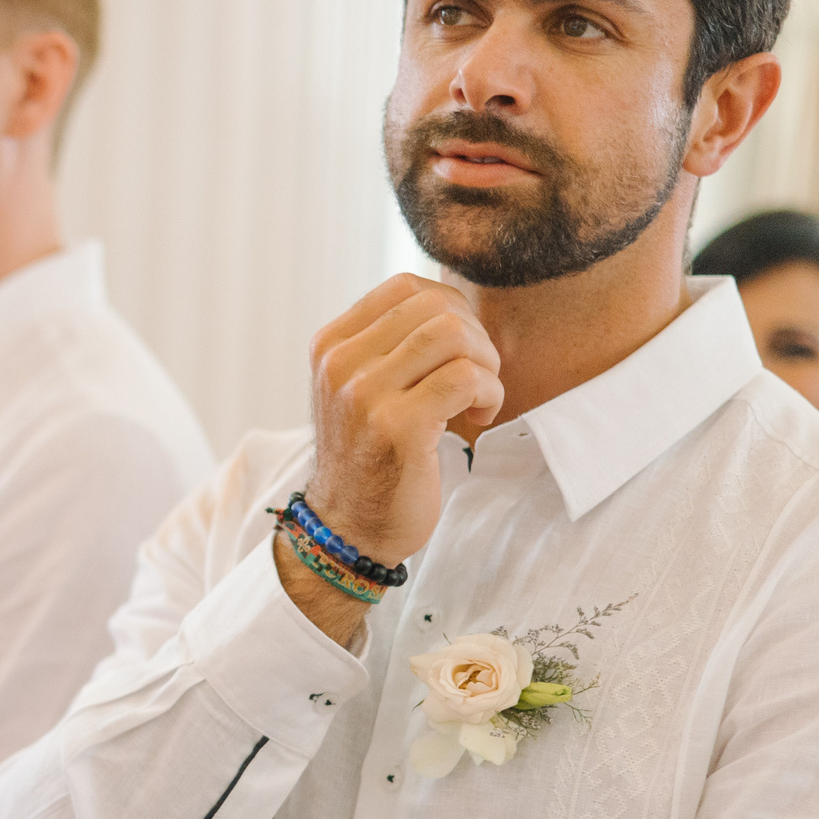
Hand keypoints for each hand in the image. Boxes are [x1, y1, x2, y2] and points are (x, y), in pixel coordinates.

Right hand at [285, 275, 503, 639]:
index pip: (406, 288)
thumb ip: (387, 344)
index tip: (459, 351)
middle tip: (478, 377)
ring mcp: (364, 395)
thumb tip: (449, 299)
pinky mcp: (397, 428)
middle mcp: (340, 364)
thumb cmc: (368, 458)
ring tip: (479, 398)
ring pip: (453, 335)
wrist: (347, 530)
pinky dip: (488, 394)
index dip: (451, 309)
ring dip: (485, 364)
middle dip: (475, 337)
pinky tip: (479, 418)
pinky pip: (466, 379)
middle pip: (435, 307)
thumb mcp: (359, 389)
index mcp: (330, 346)